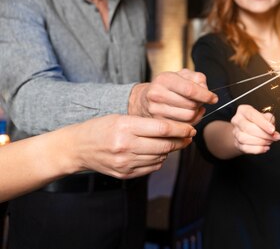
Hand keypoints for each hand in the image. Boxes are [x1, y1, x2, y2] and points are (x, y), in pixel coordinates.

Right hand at [70, 114, 195, 178]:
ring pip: (160, 158)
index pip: (163, 129)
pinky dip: (159, 160)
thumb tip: (173, 128)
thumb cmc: (100, 128)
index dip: (181, 129)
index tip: (190, 128)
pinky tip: (158, 153)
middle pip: (164, 145)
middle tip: (189, 136)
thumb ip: (145, 123)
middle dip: (181, 141)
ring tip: (174, 143)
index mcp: (125, 127)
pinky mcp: (125, 174)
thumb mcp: (121, 118)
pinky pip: (151, 167)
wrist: (76, 148)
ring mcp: (125, 162)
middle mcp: (125, 146)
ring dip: (171, 151)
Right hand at [129, 69, 216, 123]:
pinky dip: (190, 123)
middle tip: (199, 102)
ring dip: (196, 114)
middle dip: (200, 104)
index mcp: (164, 79)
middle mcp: (157, 95)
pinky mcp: (157, 123)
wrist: (145, 98)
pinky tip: (189, 116)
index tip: (214, 98)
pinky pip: (182, 127)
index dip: (206, 95)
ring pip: (188, 117)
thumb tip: (206, 90)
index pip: (190, 90)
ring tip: (194, 108)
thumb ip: (197, 78)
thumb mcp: (182, 75)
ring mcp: (155, 110)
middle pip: (191, 105)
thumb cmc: (168, 86)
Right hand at [230, 105, 279, 154]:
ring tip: (269, 141)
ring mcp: (235, 132)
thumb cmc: (257, 122)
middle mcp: (237, 120)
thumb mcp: (265, 116)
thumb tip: (274, 132)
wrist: (246, 131)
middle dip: (264, 134)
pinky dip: (257, 149)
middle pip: (248, 128)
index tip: (272, 130)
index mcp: (243, 110)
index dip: (263, 123)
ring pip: (245, 139)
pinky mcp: (236, 143)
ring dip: (260, 142)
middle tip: (274, 137)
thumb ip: (270, 121)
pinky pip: (245, 148)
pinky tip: (265, 148)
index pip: (252, 115)